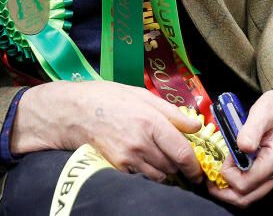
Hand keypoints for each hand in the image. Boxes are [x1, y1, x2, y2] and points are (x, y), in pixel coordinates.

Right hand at [12, 80, 203, 183]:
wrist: (73, 112)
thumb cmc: (107, 98)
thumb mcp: (141, 95)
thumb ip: (171, 111)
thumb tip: (195, 125)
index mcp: (151, 121)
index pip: (182, 152)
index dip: (194, 166)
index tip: (198, 170)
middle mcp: (142, 142)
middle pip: (173, 166)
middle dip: (178, 164)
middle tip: (175, 157)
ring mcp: (129, 157)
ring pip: (159, 175)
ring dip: (164, 170)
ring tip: (158, 158)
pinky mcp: (117, 167)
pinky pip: (141, 177)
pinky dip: (147, 173)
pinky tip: (142, 161)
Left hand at [207, 77, 272, 207]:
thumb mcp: (263, 111)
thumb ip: (251, 130)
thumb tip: (241, 147)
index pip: (245, 183)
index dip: (227, 173)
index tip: (224, 156)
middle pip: (246, 198)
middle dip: (224, 192)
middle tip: (207, 178)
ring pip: (250, 197)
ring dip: (230, 191)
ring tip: (215, 176)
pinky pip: (254, 188)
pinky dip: (239, 185)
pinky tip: (229, 172)